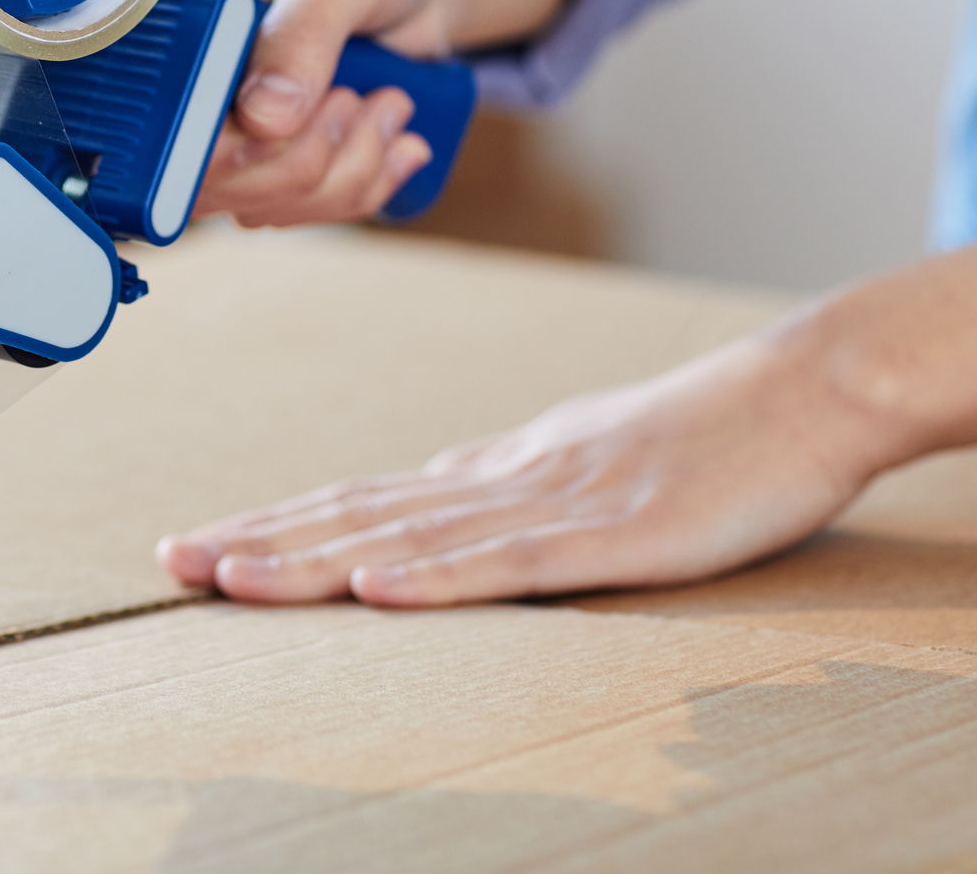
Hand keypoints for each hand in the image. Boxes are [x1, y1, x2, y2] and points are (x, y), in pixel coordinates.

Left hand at [158, 220, 976, 605]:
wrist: (806, 389)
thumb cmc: (695, 433)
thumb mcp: (576, 462)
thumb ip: (496, 491)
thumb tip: (417, 520)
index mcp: (492, 467)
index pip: (358, 499)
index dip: (273, 524)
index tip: (195, 545)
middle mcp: (501, 477)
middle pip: (358, 512)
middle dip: (260, 541)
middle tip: (171, 562)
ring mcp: (555, 501)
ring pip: (411, 535)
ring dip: (314, 560)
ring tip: (230, 579)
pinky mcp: (618, 533)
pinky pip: (515, 560)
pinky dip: (440, 576)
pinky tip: (378, 587)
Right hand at [188, 0, 568, 226]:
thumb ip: (305, 33)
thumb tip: (265, 117)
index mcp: (171, 14)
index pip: (150, 108)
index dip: (204, 140)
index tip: (278, 123)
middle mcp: (182, 78)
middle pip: (199, 177)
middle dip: (300, 156)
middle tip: (354, 97)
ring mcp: (221, 127)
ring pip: (255, 203)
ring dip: (342, 171)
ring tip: (387, 105)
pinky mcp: (263, 159)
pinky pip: (295, 211)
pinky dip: (356, 186)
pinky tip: (390, 138)